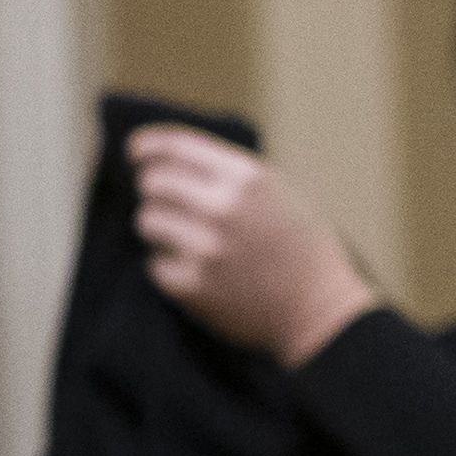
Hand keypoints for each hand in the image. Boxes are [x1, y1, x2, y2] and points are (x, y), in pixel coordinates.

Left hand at [127, 126, 381, 365]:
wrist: (319, 310)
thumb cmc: (300, 246)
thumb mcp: (278, 191)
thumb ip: (229, 173)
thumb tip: (168, 158)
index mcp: (247, 177)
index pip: (176, 147)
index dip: (147, 146)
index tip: (135, 151)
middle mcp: (223, 207)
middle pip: (153, 182)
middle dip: (154, 190)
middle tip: (165, 201)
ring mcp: (206, 248)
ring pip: (147, 221)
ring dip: (159, 228)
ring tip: (185, 238)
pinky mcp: (193, 286)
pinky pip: (155, 265)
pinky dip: (168, 267)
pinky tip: (194, 270)